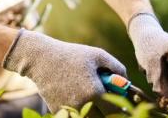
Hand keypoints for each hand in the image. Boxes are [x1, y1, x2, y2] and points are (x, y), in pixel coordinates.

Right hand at [3, 28, 125, 116]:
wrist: (41, 59)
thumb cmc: (71, 55)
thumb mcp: (97, 55)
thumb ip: (117, 67)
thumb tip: (126, 80)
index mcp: (94, 92)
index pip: (115, 111)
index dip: (122, 109)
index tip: (121, 103)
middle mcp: (83, 105)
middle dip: (106, 110)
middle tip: (105, 98)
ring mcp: (70, 109)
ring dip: (93, 111)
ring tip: (91, 96)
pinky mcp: (59, 111)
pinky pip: (75, 115)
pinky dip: (79, 109)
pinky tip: (75, 94)